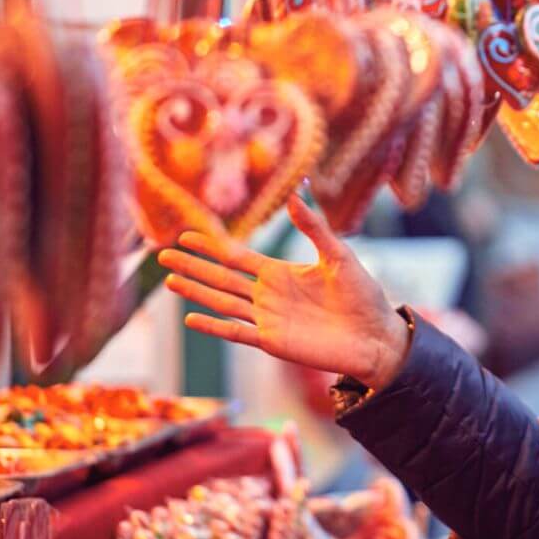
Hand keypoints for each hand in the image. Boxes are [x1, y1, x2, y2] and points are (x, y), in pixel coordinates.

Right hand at [157, 196, 410, 389]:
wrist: (376, 336)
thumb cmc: (363, 296)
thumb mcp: (339, 256)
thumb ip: (315, 228)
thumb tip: (295, 196)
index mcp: (281, 273)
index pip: (237, 257)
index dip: (212, 246)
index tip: (186, 234)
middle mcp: (268, 295)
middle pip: (221, 277)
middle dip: (193, 265)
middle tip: (162, 255)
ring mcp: (268, 319)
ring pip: (223, 302)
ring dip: (196, 292)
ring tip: (170, 281)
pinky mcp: (273, 342)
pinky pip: (237, 332)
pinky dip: (214, 326)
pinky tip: (191, 318)